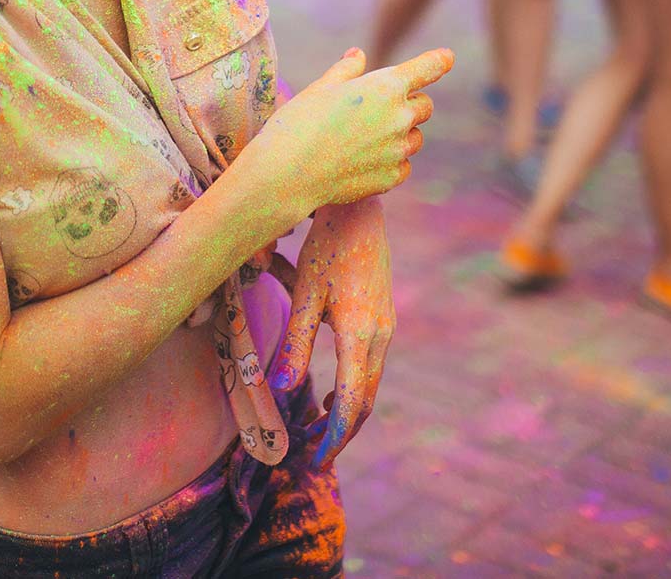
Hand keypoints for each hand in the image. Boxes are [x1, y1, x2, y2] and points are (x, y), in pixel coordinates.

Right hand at [245, 46, 453, 223]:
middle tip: (378, 109)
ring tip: (365, 139)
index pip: (426, 68)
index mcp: (385, 86)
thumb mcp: (321, 88)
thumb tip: (359, 54)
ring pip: (415, 138)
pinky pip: (403, 165)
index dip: (438, 60)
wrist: (288, 173)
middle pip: (424, 106)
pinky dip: (391, 161)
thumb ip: (346, 70)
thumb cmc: (299, 123)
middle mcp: (400, 117)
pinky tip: (363, 161)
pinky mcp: (392, 177)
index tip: (447, 57)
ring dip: (401, 134)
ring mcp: (398, 149)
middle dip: (408, 103)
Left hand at [269, 198, 392, 465]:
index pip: (350, 401)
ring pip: (370, 385)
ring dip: (348, 411)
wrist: (361, 213)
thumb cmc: (327, 248)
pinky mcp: (385, 320)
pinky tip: (329, 392)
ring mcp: (387, 328)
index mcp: (361, 335)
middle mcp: (381, 337)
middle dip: (342, 431)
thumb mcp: (305, 295)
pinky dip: (354, 388)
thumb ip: (296, 344)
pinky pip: (371, 367)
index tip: (316, 458)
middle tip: (316, 453)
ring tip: (319, 429)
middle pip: (365, 400)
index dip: (334, 434)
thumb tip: (282, 389)